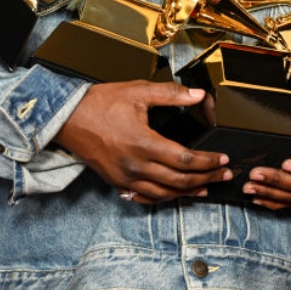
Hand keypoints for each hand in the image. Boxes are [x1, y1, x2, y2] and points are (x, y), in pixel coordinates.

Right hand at [54, 80, 231, 202]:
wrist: (66, 118)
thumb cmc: (99, 103)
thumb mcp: (136, 91)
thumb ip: (170, 94)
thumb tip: (198, 95)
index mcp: (144, 143)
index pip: (185, 159)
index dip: (208, 161)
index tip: (223, 158)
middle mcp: (136, 165)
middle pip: (180, 180)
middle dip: (206, 178)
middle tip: (223, 173)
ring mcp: (125, 177)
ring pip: (165, 193)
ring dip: (189, 192)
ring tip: (206, 187)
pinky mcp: (116, 181)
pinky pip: (145, 197)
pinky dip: (164, 198)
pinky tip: (173, 194)